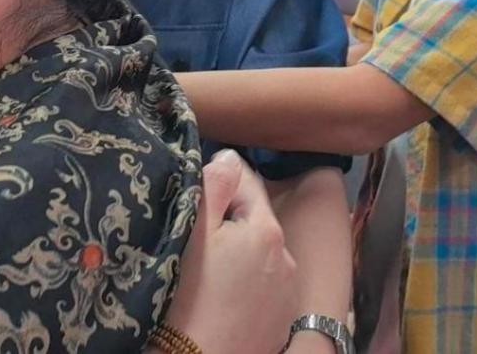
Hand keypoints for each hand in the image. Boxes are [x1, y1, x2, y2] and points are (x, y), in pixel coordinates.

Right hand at [165, 150, 298, 353]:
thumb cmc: (189, 295)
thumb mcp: (194, 232)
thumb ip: (214, 184)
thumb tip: (231, 155)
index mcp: (266, 230)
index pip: (246, 182)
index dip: (218, 184)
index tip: (196, 198)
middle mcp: (287, 258)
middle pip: (254, 220)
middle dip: (230, 220)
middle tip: (197, 238)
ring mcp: (287, 292)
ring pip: (260, 254)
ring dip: (241, 252)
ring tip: (209, 270)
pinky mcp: (281, 320)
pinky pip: (264, 286)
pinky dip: (248, 284)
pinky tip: (224, 295)